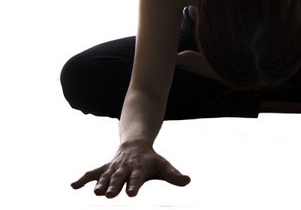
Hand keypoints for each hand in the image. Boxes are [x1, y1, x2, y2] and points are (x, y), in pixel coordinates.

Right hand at [71, 141, 190, 197]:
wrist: (135, 144)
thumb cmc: (151, 160)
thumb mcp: (164, 166)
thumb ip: (174, 175)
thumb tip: (188, 181)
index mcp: (140, 168)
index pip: (137, 178)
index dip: (134, 185)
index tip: (131, 194)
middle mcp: (125, 168)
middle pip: (119, 177)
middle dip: (115, 186)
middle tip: (110, 195)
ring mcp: (113, 168)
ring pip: (105, 176)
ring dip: (100, 184)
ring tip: (96, 193)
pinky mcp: (103, 168)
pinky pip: (91, 173)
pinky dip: (82, 179)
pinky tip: (73, 186)